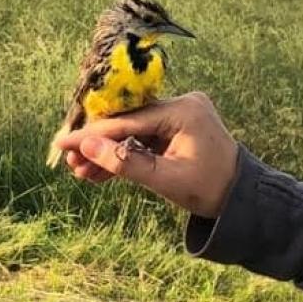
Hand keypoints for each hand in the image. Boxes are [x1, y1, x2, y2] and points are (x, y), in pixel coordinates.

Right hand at [54, 92, 238, 217]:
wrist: (241, 197)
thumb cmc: (209, 189)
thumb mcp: (165, 180)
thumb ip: (125, 163)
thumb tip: (87, 147)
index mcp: (184, 111)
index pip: (128, 122)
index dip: (93, 134)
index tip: (61, 143)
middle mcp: (183, 104)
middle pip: (129, 123)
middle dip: (98, 144)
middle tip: (70, 162)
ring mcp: (182, 114)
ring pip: (134, 132)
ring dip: (110, 152)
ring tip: (81, 173)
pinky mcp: (179, 126)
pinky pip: (146, 138)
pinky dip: (127, 154)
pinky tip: (101, 172)